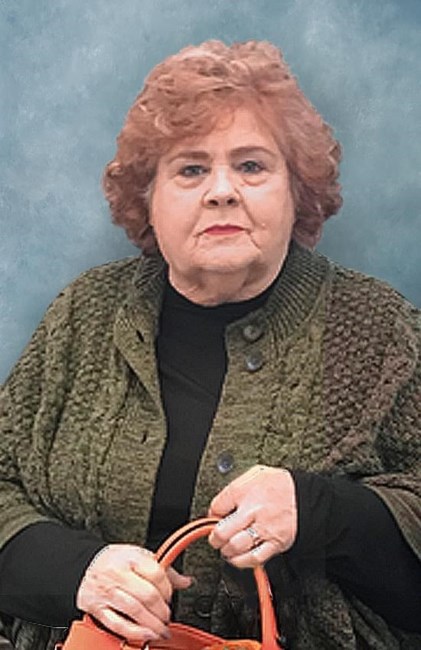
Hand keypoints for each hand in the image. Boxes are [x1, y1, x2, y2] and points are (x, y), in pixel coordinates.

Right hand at [76, 544, 190, 644]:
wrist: (85, 565)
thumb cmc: (115, 561)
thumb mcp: (140, 556)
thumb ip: (164, 570)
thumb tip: (185, 581)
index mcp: (131, 558)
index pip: (156, 574)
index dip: (168, 589)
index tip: (171, 596)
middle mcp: (118, 575)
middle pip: (147, 595)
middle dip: (162, 610)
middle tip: (167, 616)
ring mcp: (107, 593)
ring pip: (134, 611)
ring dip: (152, 624)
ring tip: (162, 629)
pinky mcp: (98, 609)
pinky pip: (117, 624)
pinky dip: (134, 632)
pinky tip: (146, 635)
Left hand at [208, 465, 296, 567]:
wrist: (307, 496)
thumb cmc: (281, 485)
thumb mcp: (256, 473)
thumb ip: (236, 485)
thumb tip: (221, 501)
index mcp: (245, 490)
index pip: (217, 506)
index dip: (212, 514)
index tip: (214, 517)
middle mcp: (253, 510)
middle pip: (222, 530)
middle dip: (214, 537)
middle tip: (215, 538)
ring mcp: (264, 528)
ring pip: (235, 546)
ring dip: (226, 550)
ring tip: (226, 548)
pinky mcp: (276, 543)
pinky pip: (254, 558)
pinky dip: (242, 561)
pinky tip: (238, 558)